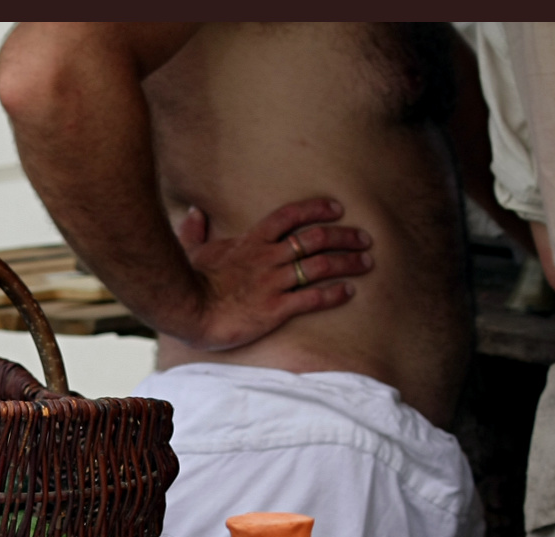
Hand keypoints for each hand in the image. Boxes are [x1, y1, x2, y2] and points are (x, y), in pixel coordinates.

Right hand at [168, 198, 372, 350]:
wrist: (187, 310)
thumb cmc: (188, 282)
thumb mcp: (191, 251)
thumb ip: (194, 230)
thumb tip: (194, 212)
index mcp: (251, 241)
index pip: (290, 216)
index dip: (317, 209)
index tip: (337, 209)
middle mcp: (268, 257)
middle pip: (315, 238)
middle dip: (344, 236)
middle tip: (363, 238)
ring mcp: (273, 282)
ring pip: (320, 265)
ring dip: (347, 262)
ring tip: (367, 262)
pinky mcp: (276, 309)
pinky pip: (312, 298)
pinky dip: (334, 294)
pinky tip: (349, 292)